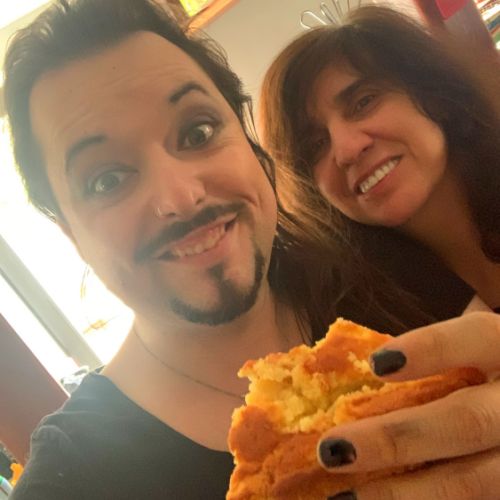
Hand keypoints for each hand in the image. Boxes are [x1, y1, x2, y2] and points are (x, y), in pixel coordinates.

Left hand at [318, 312, 499, 499]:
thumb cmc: (481, 378)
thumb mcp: (473, 355)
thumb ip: (435, 360)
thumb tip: (359, 372)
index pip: (477, 337)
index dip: (429, 348)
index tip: (375, 364)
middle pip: (469, 420)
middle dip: (395, 438)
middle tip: (331, 450)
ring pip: (476, 482)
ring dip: (402, 492)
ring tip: (343, 496)